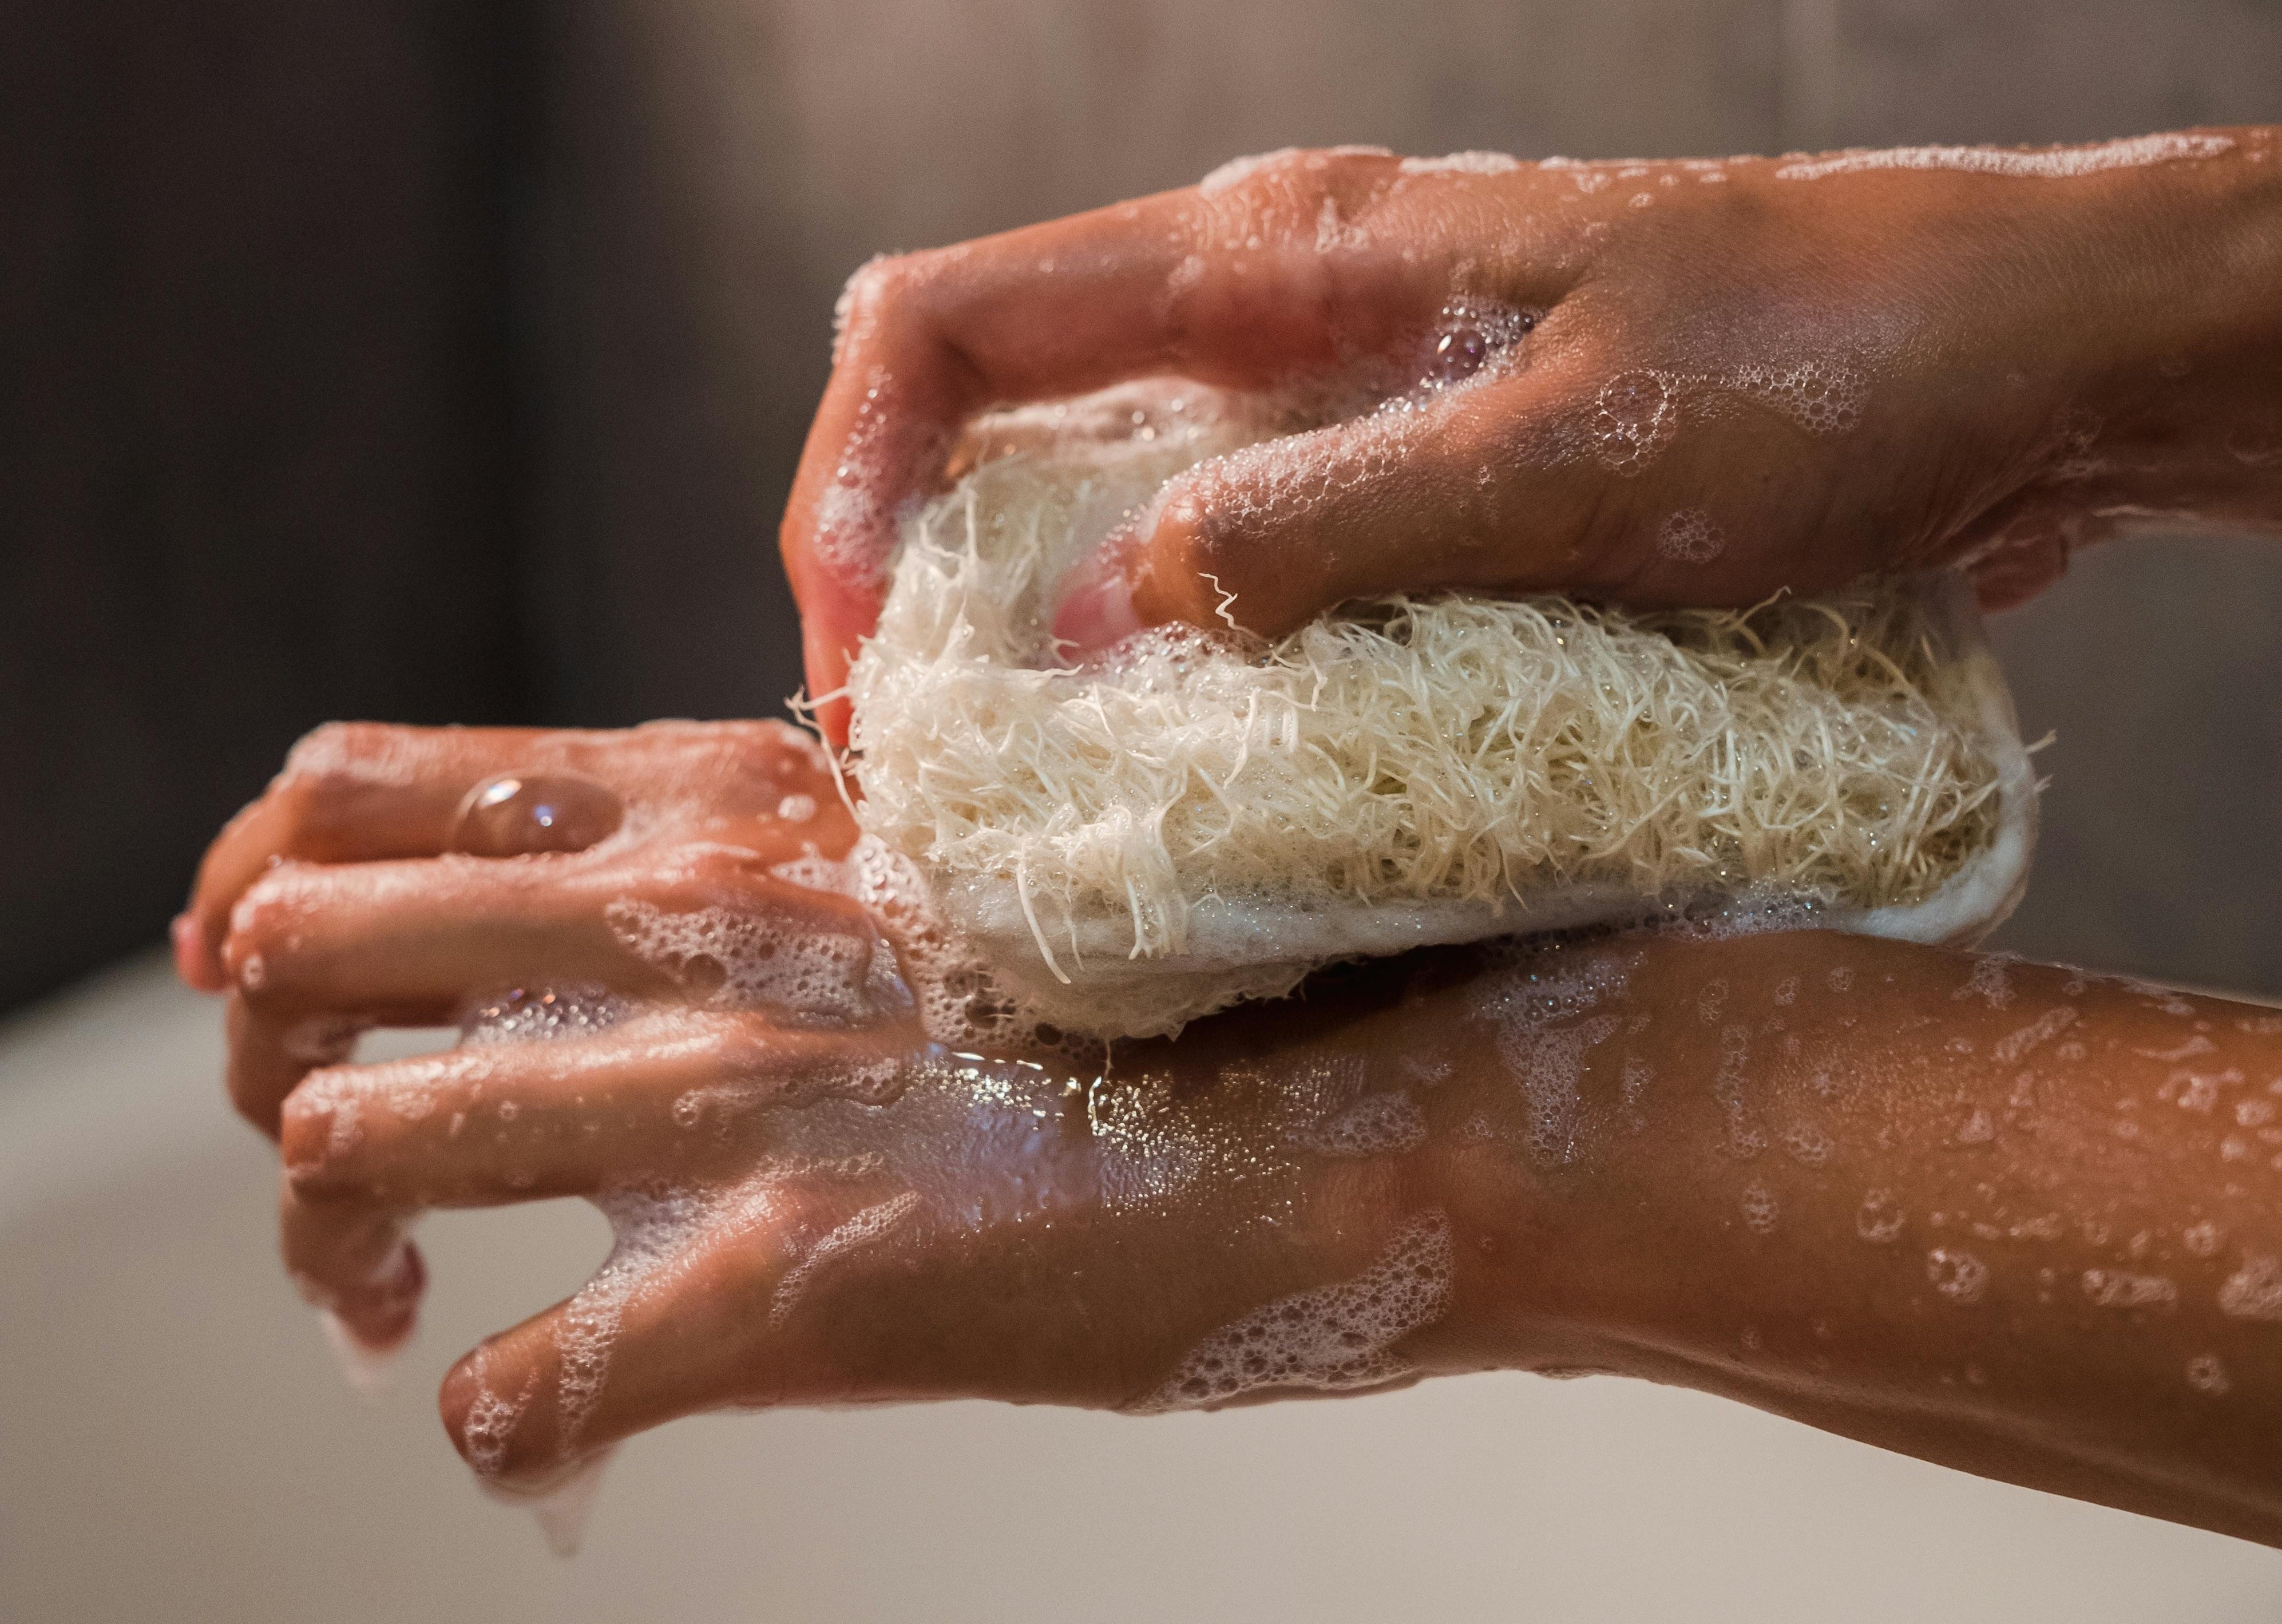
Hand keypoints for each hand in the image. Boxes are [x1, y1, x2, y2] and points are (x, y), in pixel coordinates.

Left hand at [184, 719, 1493, 1488]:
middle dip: (274, 1063)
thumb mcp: (963, 857)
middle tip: (335, 1158)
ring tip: (385, 1296)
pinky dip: (508, 1422)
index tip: (284, 965)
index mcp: (739, 802)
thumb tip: (678, 928)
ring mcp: (735, 1105)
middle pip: (318, 958)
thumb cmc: (1207, 976)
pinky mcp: (793, 1288)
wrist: (1388, 1097)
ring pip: (367, 1148)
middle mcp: (700, 928)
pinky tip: (557, 1424)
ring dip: (345, 1242)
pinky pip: (522, 1391)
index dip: (283, 883)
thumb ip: (794, 868)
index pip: (377, 793)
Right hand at [783, 132, 2281, 741]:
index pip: (949, 322)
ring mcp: (1339, 403)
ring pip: (1099, 498)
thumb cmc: (1828, 367)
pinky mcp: (1405, 486)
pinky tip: (1191, 772)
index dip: (851, 480)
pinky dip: (1172, 665)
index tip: (852, 659)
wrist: (2013, 362)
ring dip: (1035, 638)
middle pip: (995, 416)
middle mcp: (1277, 317)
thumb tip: (1114, 611)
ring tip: (1025, 798)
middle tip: (923, 768)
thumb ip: (1333, 525)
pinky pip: (1224, 564)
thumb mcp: (1573, 460)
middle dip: (916, 579)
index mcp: (1279, 261)